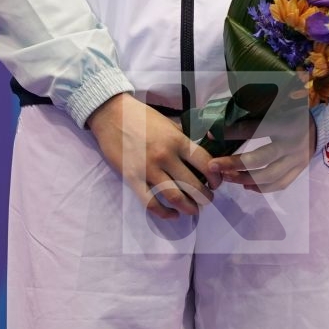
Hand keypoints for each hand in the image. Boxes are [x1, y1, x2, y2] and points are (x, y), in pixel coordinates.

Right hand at [86, 93, 222, 220]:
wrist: (112, 115)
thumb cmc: (142, 117)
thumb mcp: (169, 123)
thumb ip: (183, 140)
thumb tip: (199, 156)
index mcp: (177, 140)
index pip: (205, 163)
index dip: (216, 177)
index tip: (217, 183)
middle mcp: (165, 156)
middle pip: (193, 185)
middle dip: (204, 197)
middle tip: (207, 200)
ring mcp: (148, 169)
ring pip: (175, 197)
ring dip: (189, 208)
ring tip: (194, 209)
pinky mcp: (132, 179)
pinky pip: (151, 203)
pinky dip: (164, 213)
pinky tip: (172, 214)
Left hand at [206, 111, 316, 193]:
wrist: (320, 127)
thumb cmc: (292, 112)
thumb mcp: (278, 106)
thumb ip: (257, 111)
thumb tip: (225, 117)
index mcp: (285, 124)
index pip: (257, 129)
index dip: (234, 132)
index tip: (214, 134)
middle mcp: (291, 144)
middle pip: (260, 159)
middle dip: (234, 164)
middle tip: (214, 165)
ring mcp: (296, 161)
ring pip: (268, 177)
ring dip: (244, 179)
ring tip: (226, 177)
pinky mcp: (298, 172)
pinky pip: (279, 185)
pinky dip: (261, 188)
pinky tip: (246, 186)